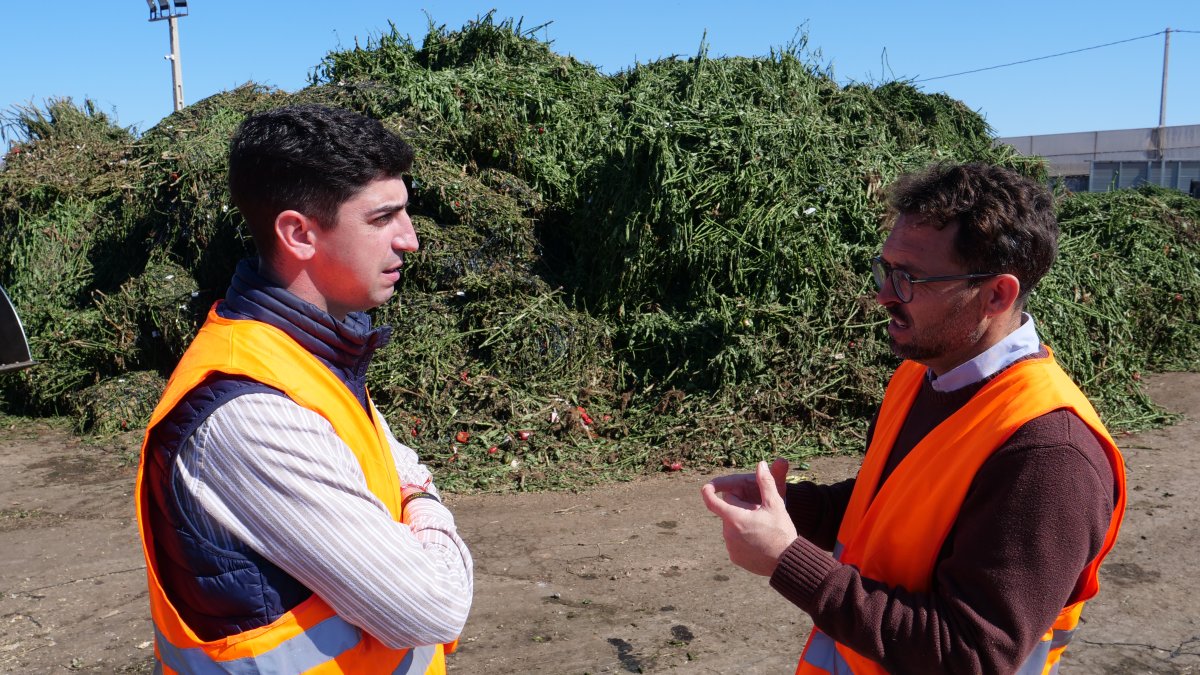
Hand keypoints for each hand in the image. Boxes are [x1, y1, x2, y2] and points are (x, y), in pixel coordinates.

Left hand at [701, 460, 797, 575]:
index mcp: (734, 518)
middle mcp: (728, 533)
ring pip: (732, 528)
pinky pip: (736, 543)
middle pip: (729, 513)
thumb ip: (766, 483)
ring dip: (742, 525)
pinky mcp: (736, 558)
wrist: (787, 562)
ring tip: (762, 530)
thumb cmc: (781, 532)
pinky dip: (744, 540)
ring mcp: (731, 547)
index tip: (708, 486)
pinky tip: (760, 542)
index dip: (709, 491)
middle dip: (740, 510)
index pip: (712, 501)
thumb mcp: (775, 505)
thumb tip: (761, 464)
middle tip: (760, 514)